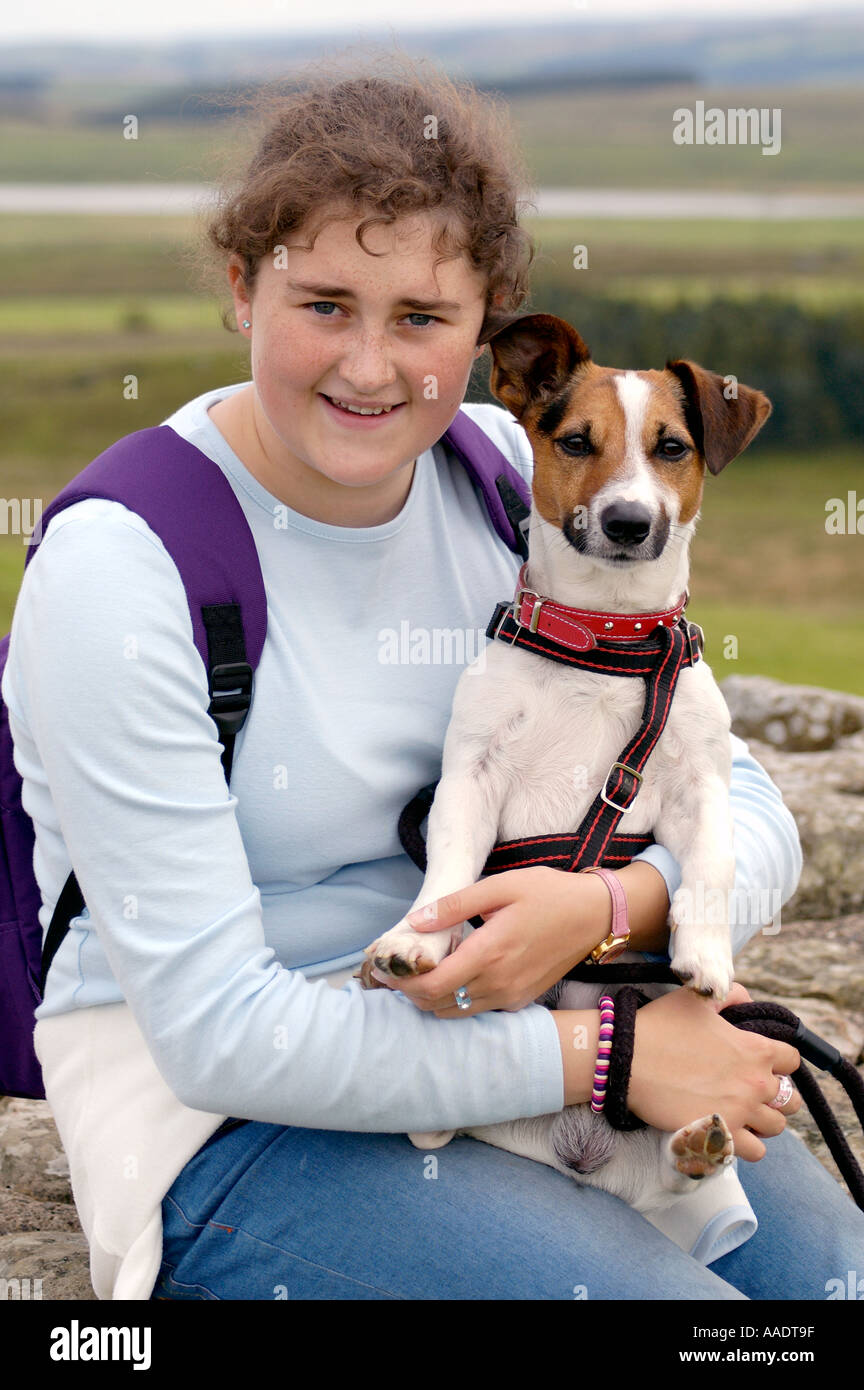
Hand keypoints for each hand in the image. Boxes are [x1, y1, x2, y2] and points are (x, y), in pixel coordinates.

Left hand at [370, 866, 611, 1015]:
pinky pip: (479, 1010)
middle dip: (412, 993)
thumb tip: (415, 921)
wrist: (594, 914)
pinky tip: (457, 973)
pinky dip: (458, 1000)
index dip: (403, 983)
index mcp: (489, 954)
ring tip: (423, 971)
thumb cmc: (548, 893)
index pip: (433, 986)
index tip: (385, 969)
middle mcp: (499, 983)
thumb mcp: (500, 886)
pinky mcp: (521, 999)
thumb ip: (454, 906)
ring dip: (433, 998)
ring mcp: (512, 996)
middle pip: (439, 1005)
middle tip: (398, 971)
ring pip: (457, 1012)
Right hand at [628, 983, 802, 1160]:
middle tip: (752, 1091)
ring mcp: (740, 1112)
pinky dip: (746, 1145)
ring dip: (763, 1121)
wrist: (627, 1058)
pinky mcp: (721, 1134)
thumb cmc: (659, 1026)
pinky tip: (730, 1131)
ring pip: (775, 1127)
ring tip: (744, 1114)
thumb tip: (746, 1000)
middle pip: (790, 1099)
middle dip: (776, 1095)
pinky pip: (754, 1152)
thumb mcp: (696, 999)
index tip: (762, 1062)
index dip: (779, 1060)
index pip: (792, 1059)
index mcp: (755, 1049)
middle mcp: (755, 1083)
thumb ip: (730, 995)